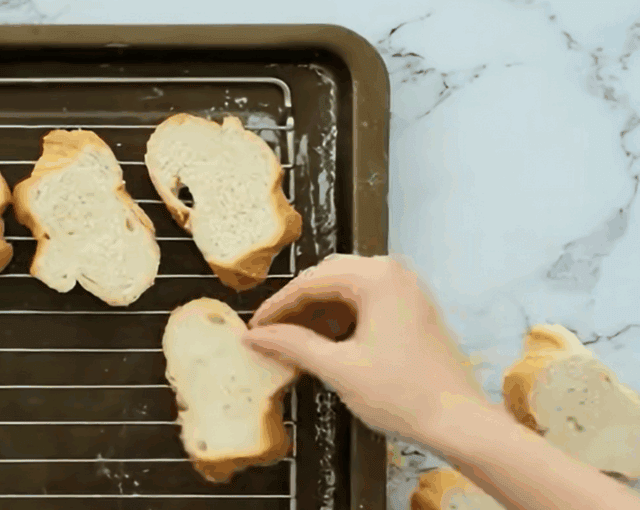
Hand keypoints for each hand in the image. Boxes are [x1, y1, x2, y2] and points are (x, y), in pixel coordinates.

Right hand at [243, 254, 494, 445]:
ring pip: (347, 290)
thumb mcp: (338, 368)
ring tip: (294, 342)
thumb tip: (254, 336)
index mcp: (375, 277)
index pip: (310, 283)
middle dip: (297, 306)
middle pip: (328, 279)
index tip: (254, 329)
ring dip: (319, 312)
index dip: (277, 307)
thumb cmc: (401, 394)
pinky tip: (326, 343)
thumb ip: (292, 345)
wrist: (459, 422)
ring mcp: (408, 289)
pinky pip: (367, 301)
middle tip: (271, 334)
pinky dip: (342, 318)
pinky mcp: (415, 309)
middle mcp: (394, 272)